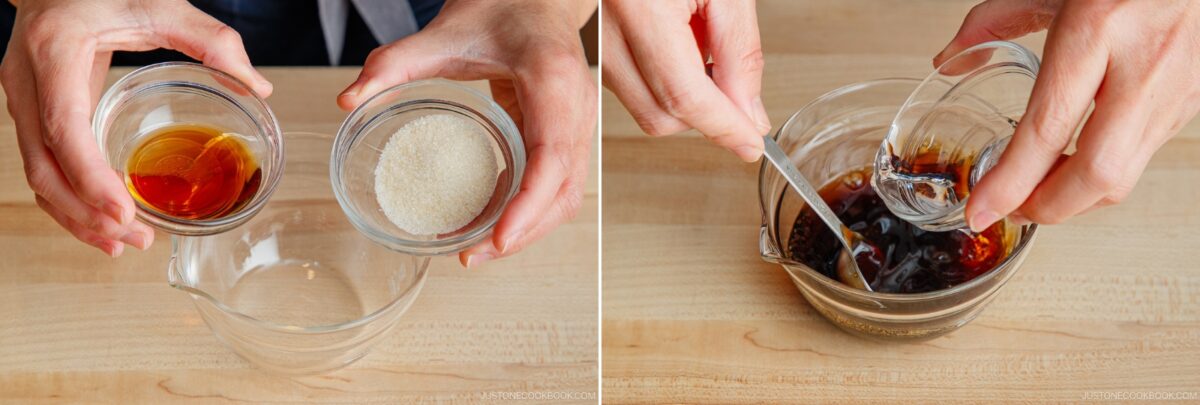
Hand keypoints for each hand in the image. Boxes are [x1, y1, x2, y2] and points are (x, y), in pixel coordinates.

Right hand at [0, 0, 271, 255]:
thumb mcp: (159, 3)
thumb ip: (210, 40)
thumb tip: (258, 85)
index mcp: (56, 53)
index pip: (65, 128)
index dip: (90, 177)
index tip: (122, 211)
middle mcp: (27, 81)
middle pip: (44, 165)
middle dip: (86, 212)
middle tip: (135, 239)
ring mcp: (23, 97)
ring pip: (36, 173)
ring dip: (75, 216)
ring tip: (122, 244)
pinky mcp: (32, 109)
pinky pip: (42, 163)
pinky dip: (68, 198)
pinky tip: (101, 221)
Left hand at [338, 0, 597, 267]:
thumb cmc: (499, 6)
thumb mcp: (442, 33)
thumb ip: (393, 64)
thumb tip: (348, 100)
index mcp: (553, 81)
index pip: (551, 158)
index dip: (528, 205)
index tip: (497, 237)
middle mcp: (576, 108)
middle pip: (564, 191)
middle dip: (522, 233)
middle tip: (472, 257)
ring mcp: (578, 123)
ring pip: (565, 195)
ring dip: (527, 230)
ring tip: (476, 250)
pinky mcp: (568, 133)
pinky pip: (555, 184)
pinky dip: (527, 210)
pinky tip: (490, 223)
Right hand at [602, 0, 769, 161]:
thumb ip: (739, 50)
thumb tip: (748, 112)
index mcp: (638, 6)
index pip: (682, 94)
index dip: (723, 126)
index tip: (751, 143)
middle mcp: (604, 26)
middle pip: (657, 114)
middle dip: (705, 115)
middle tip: (738, 92)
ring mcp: (592, 38)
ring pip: (642, 107)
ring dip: (683, 97)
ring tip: (703, 46)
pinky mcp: (593, 43)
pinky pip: (629, 86)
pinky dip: (663, 81)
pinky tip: (681, 46)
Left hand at [936, 0, 1199, 230]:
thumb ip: (995, 20)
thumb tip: (949, 60)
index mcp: (1096, 29)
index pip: (1046, 128)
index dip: (1009, 182)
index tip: (980, 209)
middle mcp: (1143, 64)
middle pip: (1096, 173)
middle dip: (1047, 207)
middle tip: (1010, 208)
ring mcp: (1177, 86)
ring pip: (1125, 174)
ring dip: (1075, 196)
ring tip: (1036, 188)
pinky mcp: (1194, 99)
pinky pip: (1143, 156)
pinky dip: (1104, 172)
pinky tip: (1076, 160)